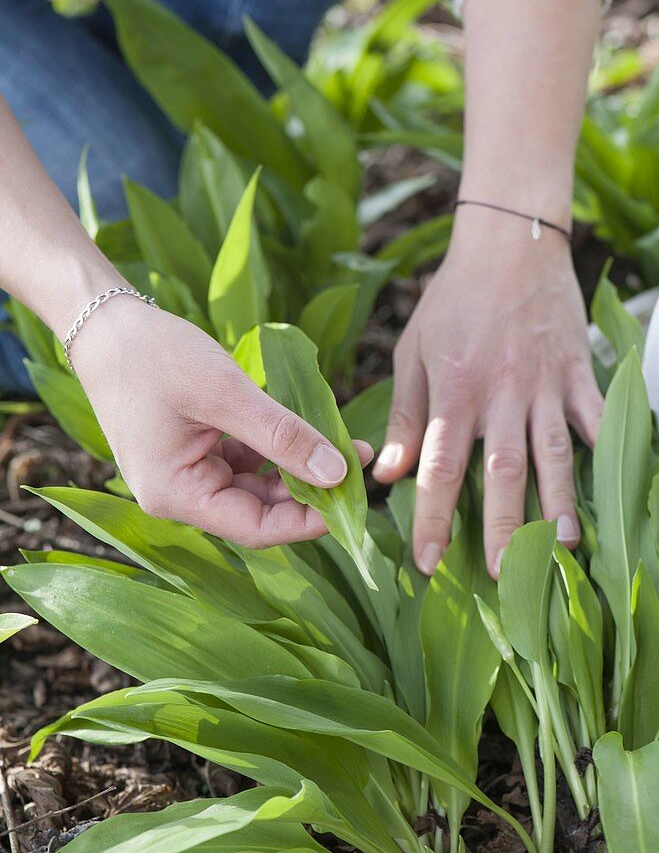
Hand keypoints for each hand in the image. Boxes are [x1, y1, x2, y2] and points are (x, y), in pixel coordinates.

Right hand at [70, 296, 371, 546]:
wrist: (105, 324)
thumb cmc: (155, 356)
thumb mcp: (227, 394)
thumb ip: (283, 437)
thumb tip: (338, 473)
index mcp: (177, 495)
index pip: (257, 528)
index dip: (309, 519)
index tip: (353, 495)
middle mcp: (179, 496)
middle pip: (258, 511)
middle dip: (310, 489)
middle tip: (359, 460)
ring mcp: (186, 474)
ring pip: (255, 486)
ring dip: (297, 468)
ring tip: (344, 443)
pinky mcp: (193, 452)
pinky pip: (243, 463)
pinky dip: (275, 450)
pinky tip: (306, 432)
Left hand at [372, 216, 602, 576]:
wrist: (510, 243)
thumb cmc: (453, 298)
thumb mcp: (413, 352)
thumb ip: (404, 415)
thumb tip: (386, 473)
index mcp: (454, 392)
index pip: (440, 467)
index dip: (434, 518)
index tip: (429, 562)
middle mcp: (500, 394)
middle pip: (503, 472)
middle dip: (504, 528)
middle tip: (505, 575)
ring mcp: (544, 384)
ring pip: (555, 454)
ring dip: (560, 503)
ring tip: (565, 548)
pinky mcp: (578, 371)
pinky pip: (596, 417)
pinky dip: (604, 451)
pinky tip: (610, 487)